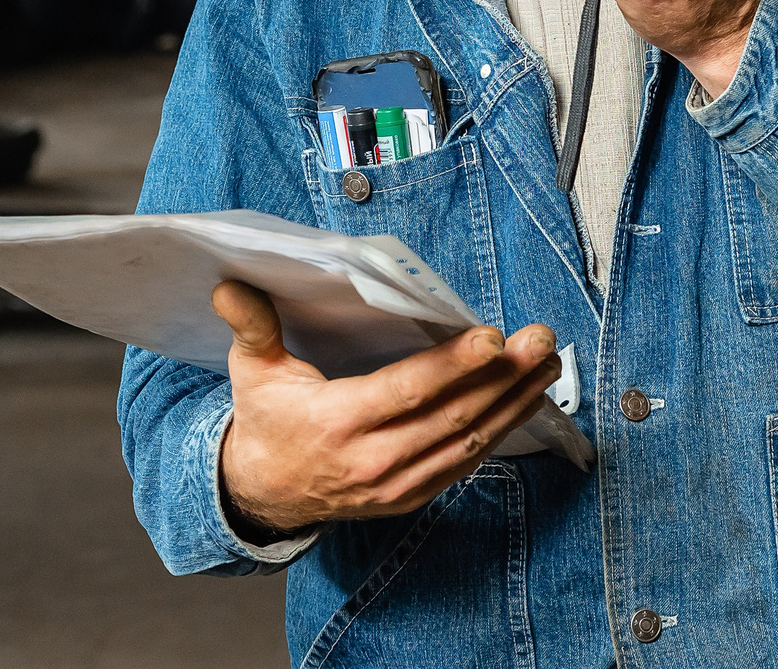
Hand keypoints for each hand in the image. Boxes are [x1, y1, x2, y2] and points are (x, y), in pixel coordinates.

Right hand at [213, 281, 559, 540]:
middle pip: (452, 415)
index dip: (453, 365)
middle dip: (503, 376)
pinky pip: (467, 462)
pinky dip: (502, 429)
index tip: (492, 337)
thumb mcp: (251, 372)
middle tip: (542, 340)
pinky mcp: (414, 494)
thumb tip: (229, 282)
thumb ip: (250, 327)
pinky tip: (527, 399)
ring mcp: (398, 483)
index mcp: (338, 422)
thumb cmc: (266, 422)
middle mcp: (374, 458)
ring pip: (470, 440)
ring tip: (548, 363)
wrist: (264, 495)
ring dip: (515, 401)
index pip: (406, 390)